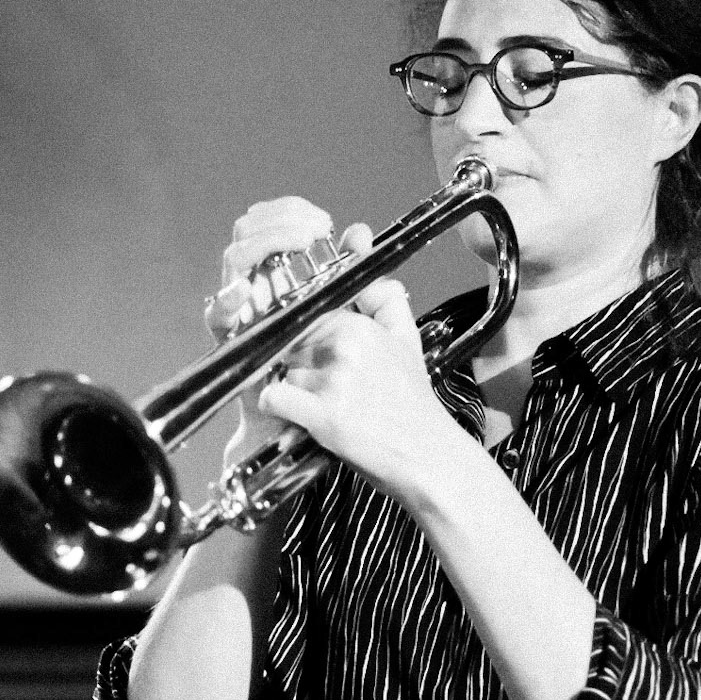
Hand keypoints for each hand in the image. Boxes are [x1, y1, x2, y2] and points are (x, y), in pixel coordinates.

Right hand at [205, 196, 338, 467]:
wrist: (327, 430)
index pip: (274, 226)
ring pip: (235, 260)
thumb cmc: (343, 380)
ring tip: (296, 244)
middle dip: (280, 222)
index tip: (323, 222)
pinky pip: (218, 312)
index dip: (292, 213)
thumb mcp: (364, 323)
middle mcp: (260, 291)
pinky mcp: (232, 343)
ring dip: (263, 245)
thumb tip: (360, 233)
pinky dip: (230, 296)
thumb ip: (361, 278)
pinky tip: (249, 288)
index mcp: (287, 280)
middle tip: (313, 230)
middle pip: (249, 233)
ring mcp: (244, 314)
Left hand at [257, 225, 460, 503]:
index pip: (304, 313)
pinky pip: (273, 398)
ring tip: (315, 403)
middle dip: (294, 360)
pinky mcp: (323, 415)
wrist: (427, 456)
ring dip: (288, 386)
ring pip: (278, 368)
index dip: (301, 334)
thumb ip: (382, 295)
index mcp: (359, 324)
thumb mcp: (405, 338)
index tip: (311, 353)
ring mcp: (333, 380)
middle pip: (287, 341)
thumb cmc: (411, 402)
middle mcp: (345, 346)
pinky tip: (297, 417)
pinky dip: (278, 408)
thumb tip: (360, 244)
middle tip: (317, 384)